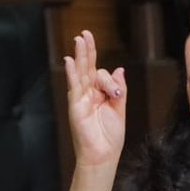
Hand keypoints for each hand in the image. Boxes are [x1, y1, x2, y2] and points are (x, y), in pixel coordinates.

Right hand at [63, 30, 126, 168]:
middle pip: (88, 68)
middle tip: (86, 33)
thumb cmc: (110, 138)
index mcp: (100, 95)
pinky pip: (74, 86)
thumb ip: (119, 89)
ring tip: (80, 39)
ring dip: (80, 56)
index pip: (101, 74)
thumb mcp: (120, 109)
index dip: (106, 70)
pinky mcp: (75, 106)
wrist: (102, 156)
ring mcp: (80, 99)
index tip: (110, 75)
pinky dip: (71, 73)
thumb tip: (119, 69)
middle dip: (87, 50)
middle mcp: (88, 95)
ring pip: (81, 73)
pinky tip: (69, 61)